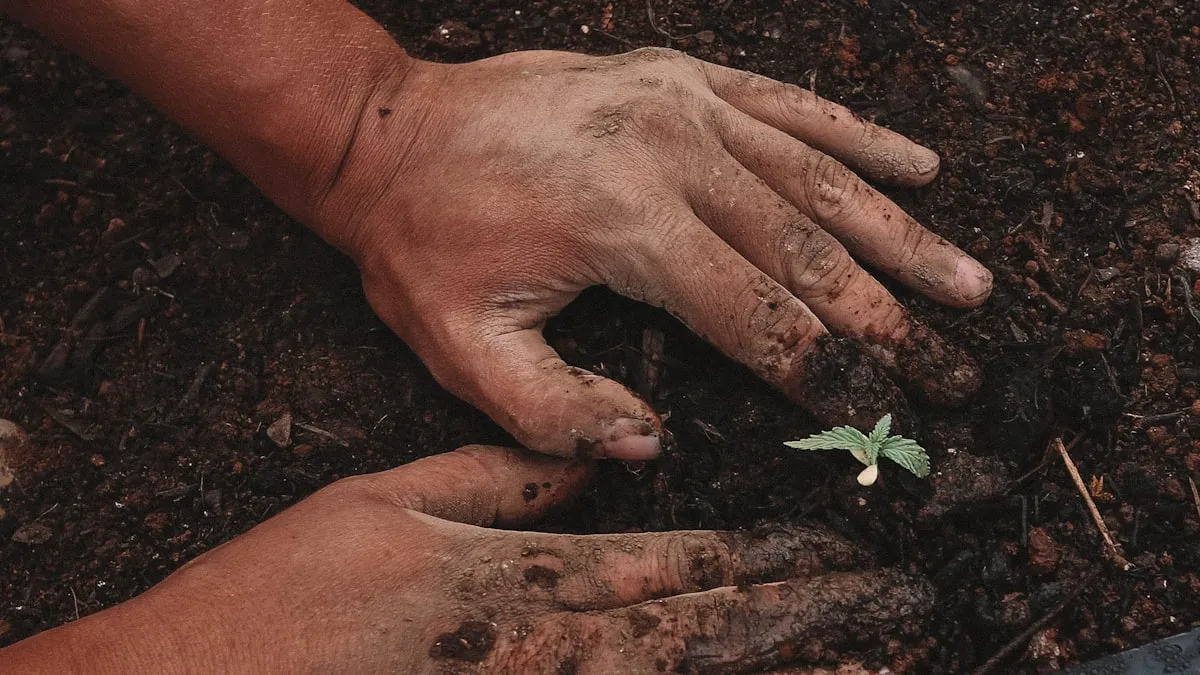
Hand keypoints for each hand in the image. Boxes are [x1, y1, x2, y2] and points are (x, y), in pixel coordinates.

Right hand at [2, 446, 931, 672]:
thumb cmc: (283, 594)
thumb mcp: (386, 500)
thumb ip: (499, 480)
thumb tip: (599, 455)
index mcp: (517, 580)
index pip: (673, 567)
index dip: (769, 562)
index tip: (848, 552)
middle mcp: (544, 651)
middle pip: (703, 637)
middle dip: (812, 620)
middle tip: (905, 608)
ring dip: (781, 670)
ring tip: (874, 658)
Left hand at [314, 48, 991, 459]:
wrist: (388, 133)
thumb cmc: (423, 242)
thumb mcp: (462, 349)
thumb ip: (556, 413)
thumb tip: (653, 446)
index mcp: (624, 225)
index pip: (756, 316)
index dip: (827, 374)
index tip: (886, 415)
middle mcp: (670, 153)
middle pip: (809, 250)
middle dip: (887, 321)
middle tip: (956, 370)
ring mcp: (680, 103)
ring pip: (818, 176)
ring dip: (900, 235)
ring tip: (968, 282)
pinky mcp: (679, 76)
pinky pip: (788, 105)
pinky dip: (858, 138)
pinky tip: (921, 164)